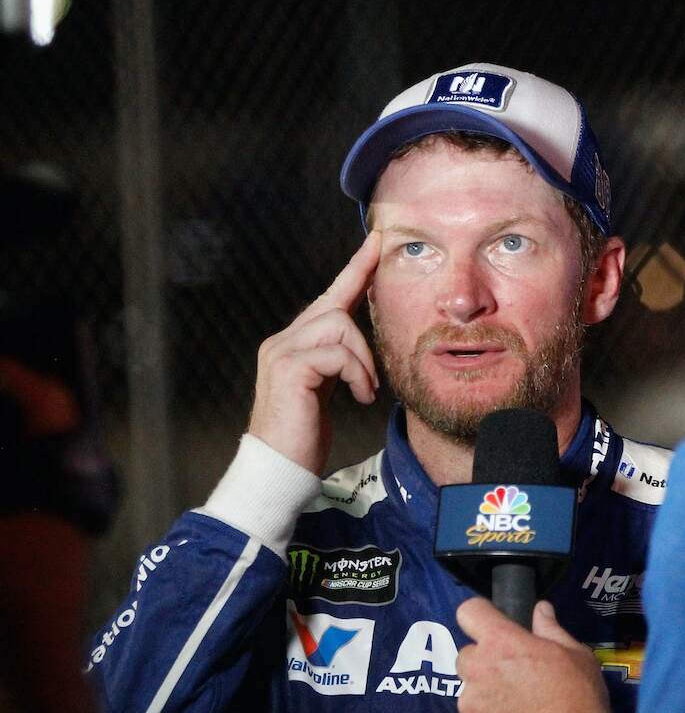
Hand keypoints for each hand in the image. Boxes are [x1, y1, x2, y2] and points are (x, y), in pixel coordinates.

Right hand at [247, 231, 381, 473]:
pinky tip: (357, 397)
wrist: (280, 470)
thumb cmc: (304, 435)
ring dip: (362, 361)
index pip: (329, 297)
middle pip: (336, 308)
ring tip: (363, 392)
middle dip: (364, 338)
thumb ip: (338, 362)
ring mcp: (281, 351)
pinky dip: (356, 374)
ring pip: (339, 325)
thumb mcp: (327, 390)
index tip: (376, 242)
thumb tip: (362, 346)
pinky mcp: (289, 368)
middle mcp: (282, 340)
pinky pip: (337, 352)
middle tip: (371, 379)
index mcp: (293, 343)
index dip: (354, 269)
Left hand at [456, 599, 624, 712]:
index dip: (480, 618)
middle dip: (484, 664)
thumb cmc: (578, 699)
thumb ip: (551, 630)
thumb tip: (541, 610)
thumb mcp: (576, 656)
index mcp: (501, 642)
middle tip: (513, 680)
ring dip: (487, 701)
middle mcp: (476, 670)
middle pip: (467, 657)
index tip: (494, 628)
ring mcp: (468, 708)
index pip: (469, 612)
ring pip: (470, 696)